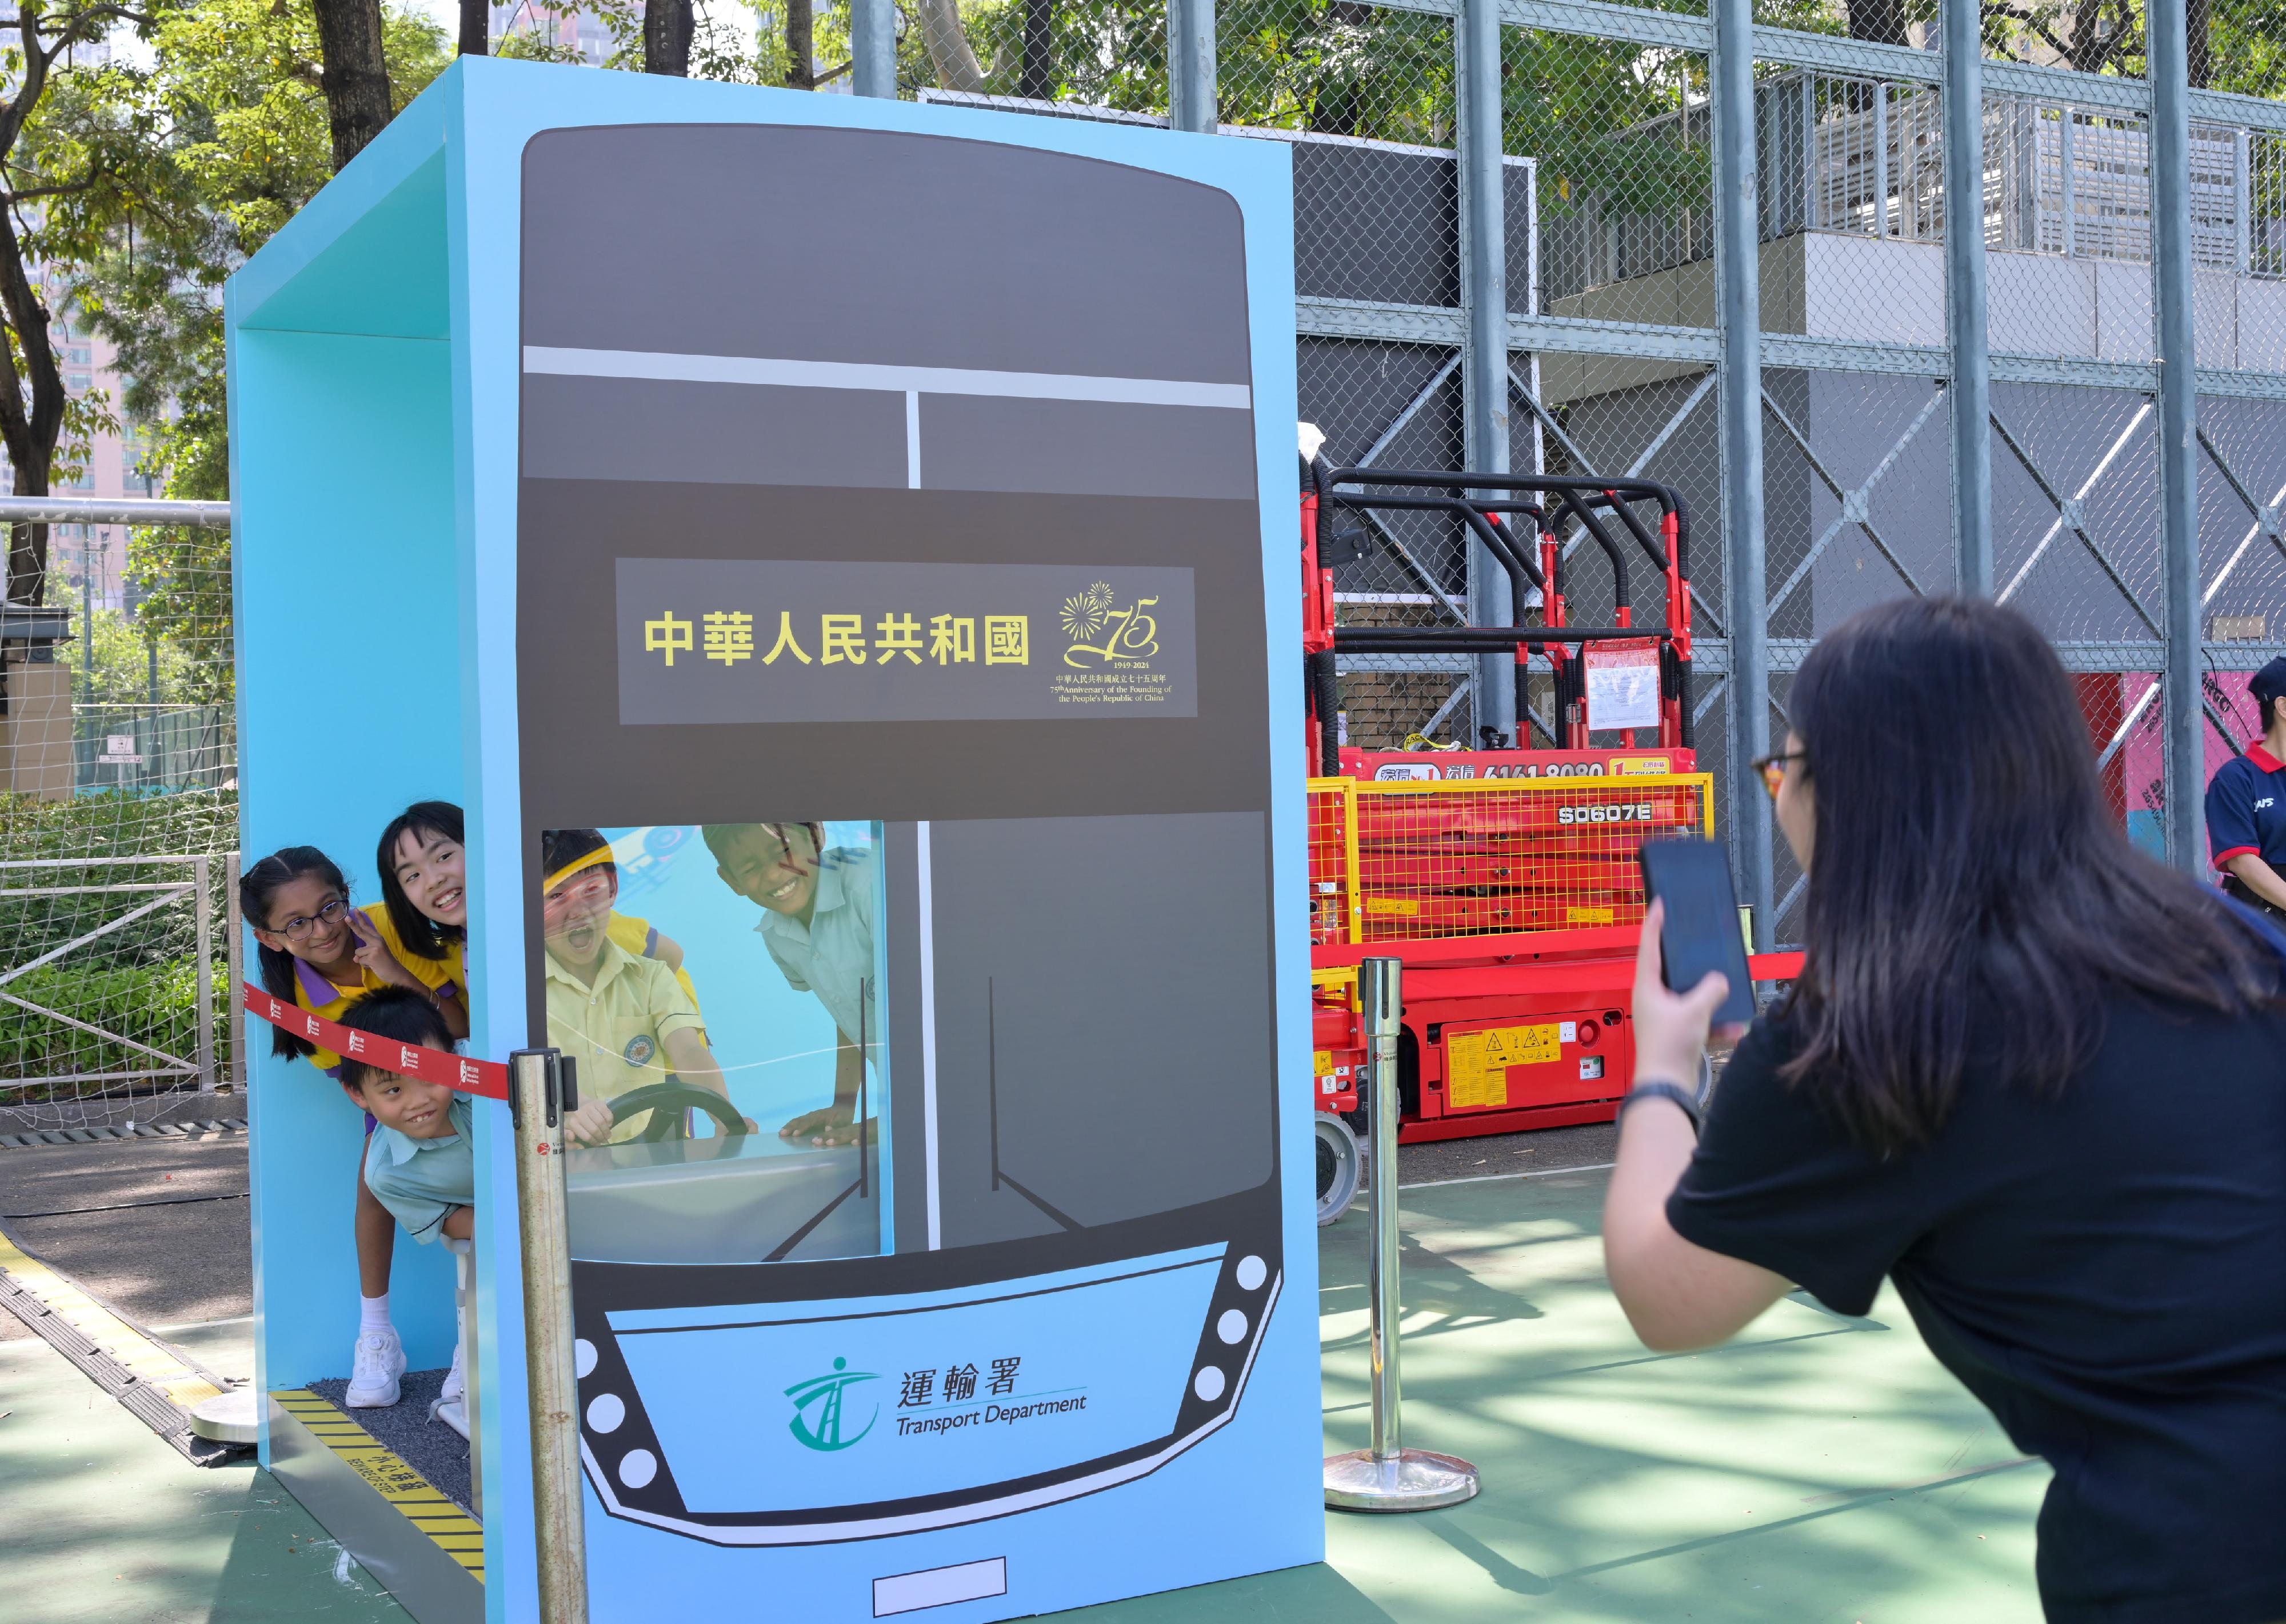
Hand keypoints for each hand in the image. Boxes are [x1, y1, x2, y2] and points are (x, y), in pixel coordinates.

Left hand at [346, 908, 422, 990]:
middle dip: (353, 925)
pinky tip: (373, 966)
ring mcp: (375, 948)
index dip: (361, 919)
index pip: (367, 927)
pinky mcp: (372, 956)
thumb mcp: (375, 954)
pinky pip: (360, 961)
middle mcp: (377, 941)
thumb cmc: (384, 963)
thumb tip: (355, 958)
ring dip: (362, 959)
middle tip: (346, 918)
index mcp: (378, 938)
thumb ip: (363, 952)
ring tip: (372, 962)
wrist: (395, 972)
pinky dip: (364, 965)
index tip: (355, 910)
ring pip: (358, 953)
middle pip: (361, 932)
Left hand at [564, 1099, 616, 1145]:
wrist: (577, 1102)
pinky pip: (607, 1113)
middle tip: (604, 1140)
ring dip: (607, 1131)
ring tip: (608, 1135)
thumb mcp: (566, 1128)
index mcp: (572, 1123)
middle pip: (595, 1130)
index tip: (597, 1144)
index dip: (594, 1142)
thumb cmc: (573, 1118)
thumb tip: (572, 1138)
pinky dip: (610, 1120)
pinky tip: (609, 1124)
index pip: (587, 1136)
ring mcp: (589, 1107)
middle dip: (602, 1138)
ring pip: (601, 1122)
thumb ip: (566, 1135)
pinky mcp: (597, 1102)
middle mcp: (580, 1114)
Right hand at [778, 1102, 869, 1147]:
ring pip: (797, 1120)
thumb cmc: (843, 1115)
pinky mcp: (808, 1120)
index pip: (809, 1121)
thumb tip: (827, 1129)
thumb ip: (836, 1124)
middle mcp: (813, 1115)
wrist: (843, 1107)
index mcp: (820, 1115)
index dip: (802, 1128)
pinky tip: (785, 1131)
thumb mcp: (843, 1120)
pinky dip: (790, 1126)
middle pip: (800, 1120)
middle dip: (790, 1127)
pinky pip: (797, 1122)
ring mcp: (809, 1116)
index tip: (796, 1134)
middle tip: (782, 1134)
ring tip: (780, 1133)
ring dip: (788, 1126)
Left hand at [1630, 901, 1748, 1088]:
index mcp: (1647, 987)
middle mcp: (1653, 999)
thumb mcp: (1695, 1011)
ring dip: (1709, 997)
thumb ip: (1711, 990)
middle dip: (1689, 960)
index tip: (1659, 903)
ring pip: (1690, 997)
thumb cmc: (1671, 1046)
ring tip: (1726, 988)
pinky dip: (1716, 1024)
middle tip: (1698, 940)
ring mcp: (1665, 1017)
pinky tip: (1734, 1028)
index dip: (1654, 923)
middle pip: (1671, 970)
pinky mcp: (1677, 1034)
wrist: (1668, 1087)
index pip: (1649, 946)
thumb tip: (1720, 982)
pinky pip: (1700, 1022)